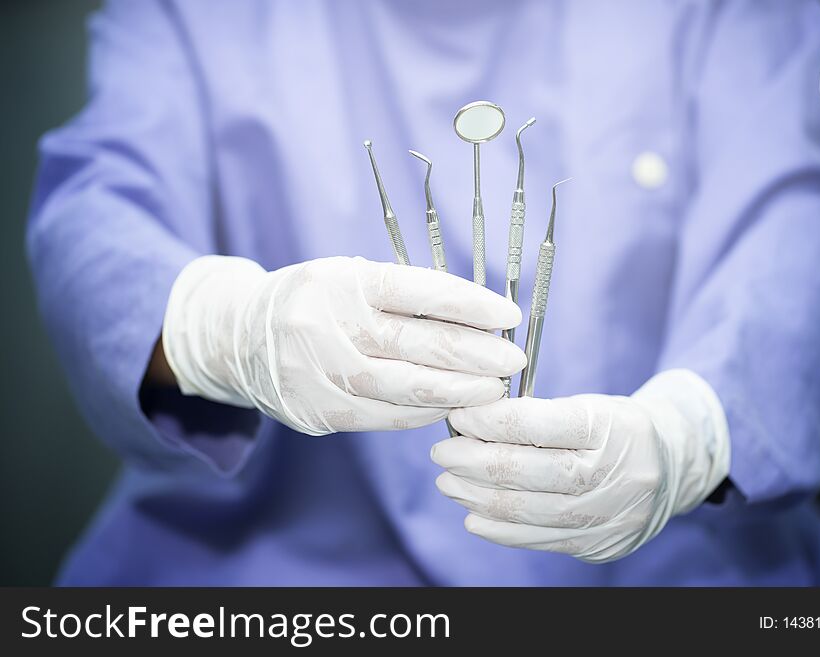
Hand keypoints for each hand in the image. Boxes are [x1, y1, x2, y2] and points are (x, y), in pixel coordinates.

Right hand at [162, 255, 524, 434]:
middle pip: (417, 344)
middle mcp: (327, 325)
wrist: (237, 338)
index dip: (470, 304)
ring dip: (458, 392)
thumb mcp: (349, 280)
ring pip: (404, 387)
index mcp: (342, 282)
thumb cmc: (315, 303)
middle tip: (513, 361)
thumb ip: (404, 296)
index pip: (418, 290)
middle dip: (476, 355)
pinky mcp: (316, 410)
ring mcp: (319, 372)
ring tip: (493, 390)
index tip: (509, 316)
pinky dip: (424, 413)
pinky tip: (451, 407)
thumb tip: (478, 322)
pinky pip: (384, 416)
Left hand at [431, 370, 729, 562]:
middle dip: (471, 460)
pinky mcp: (596, 544)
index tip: (459, 415)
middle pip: (524, 470)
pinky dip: (497, 528)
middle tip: (442, 452)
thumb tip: (469, 423)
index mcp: (607, 426)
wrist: (670, 469)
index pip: (534, 424)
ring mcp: (604, 514)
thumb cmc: (615, 429)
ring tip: (449, 481)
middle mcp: (609, 473)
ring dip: (475, 495)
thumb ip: (534, 414)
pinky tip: (473, 513)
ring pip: (524, 509)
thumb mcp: (587, 407)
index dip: (487, 420)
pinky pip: (536, 539)